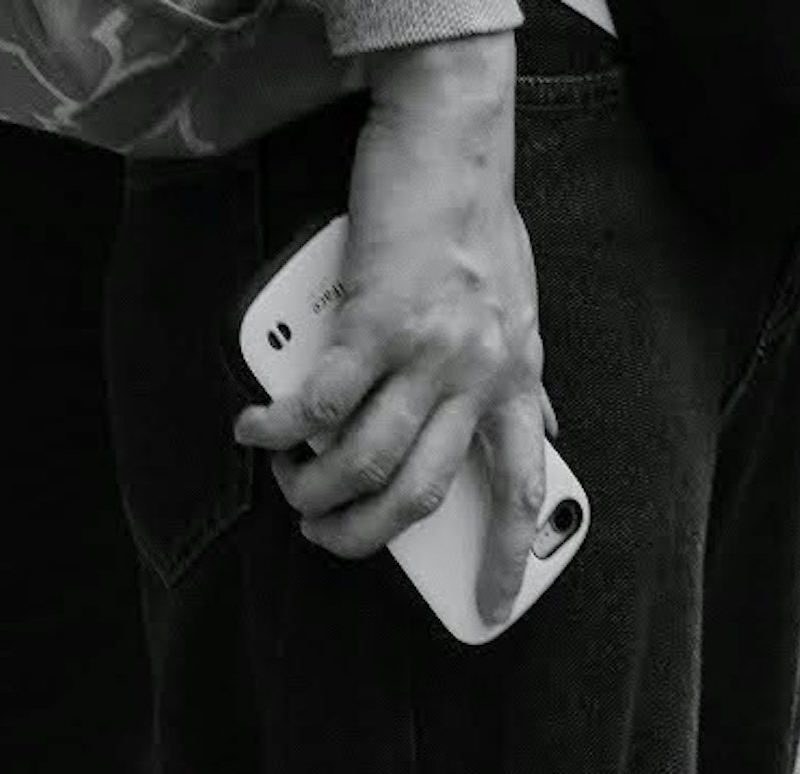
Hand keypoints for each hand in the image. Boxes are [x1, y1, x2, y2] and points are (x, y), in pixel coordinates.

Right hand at [234, 34, 548, 630]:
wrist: (454, 139)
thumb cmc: (475, 217)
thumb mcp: (519, 309)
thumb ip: (520, 375)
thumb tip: (541, 428)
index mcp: (515, 377)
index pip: (522, 486)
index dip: (510, 558)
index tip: (494, 609)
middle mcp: (480, 373)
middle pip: (424, 492)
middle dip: (368, 533)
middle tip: (330, 538)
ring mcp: (430, 349)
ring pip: (369, 458)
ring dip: (318, 487)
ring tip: (290, 486)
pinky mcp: (378, 318)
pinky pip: (323, 400)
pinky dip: (283, 426)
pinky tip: (258, 431)